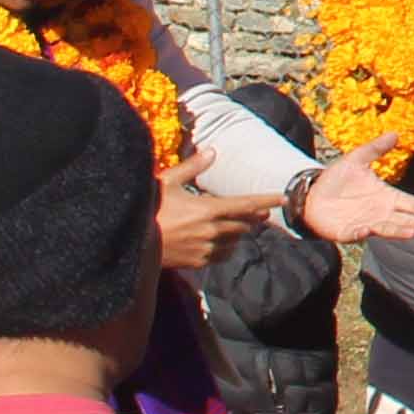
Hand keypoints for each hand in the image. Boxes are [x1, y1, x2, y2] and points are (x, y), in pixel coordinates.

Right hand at [157, 154, 278, 272]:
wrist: (130, 241)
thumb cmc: (149, 207)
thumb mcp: (169, 181)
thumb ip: (194, 166)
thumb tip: (212, 151)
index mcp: (208, 209)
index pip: (246, 204)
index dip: (267, 200)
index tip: (284, 198)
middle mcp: (212, 231)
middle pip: (244, 224)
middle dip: (251, 217)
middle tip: (258, 212)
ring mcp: (205, 249)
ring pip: (234, 241)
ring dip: (237, 232)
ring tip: (233, 224)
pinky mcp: (198, 263)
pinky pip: (221, 255)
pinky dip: (224, 247)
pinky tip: (217, 240)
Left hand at [299, 152, 413, 244]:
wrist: (312, 195)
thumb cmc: (337, 179)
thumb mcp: (357, 159)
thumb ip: (376, 148)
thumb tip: (395, 133)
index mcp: (385, 196)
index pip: (410, 204)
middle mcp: (380, 213)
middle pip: (405, 221)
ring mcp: (365, 224)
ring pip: (387, 229)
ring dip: (399, 231)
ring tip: (413, 232)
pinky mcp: (348, 232)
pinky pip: (356, 234)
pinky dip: (362, 233)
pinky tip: (366, 231)